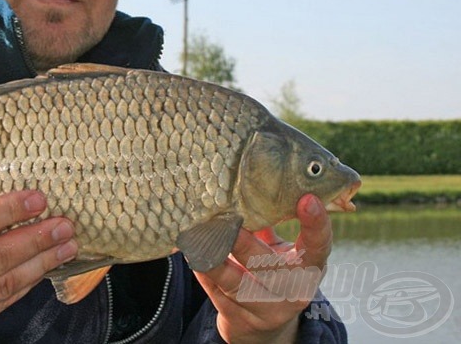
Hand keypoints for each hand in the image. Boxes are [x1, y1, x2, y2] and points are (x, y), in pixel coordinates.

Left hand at [195, 194, 331, 343]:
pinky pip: (215, 291)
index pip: (318, 246)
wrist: (264, 327)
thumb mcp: (281, 251)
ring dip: (214, 258)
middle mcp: (291, 291)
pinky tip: (191, 252)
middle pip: (268, 266)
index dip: (316, 224)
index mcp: (308, 268)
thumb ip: (271, 222)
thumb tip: (253, 182)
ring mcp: (265, 309)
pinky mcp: (238, 319)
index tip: (307, 199)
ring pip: (236, 282)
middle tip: (227, 220)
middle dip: (245, 243)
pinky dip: (202, 270)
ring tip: (198, 234)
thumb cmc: (273, 272)